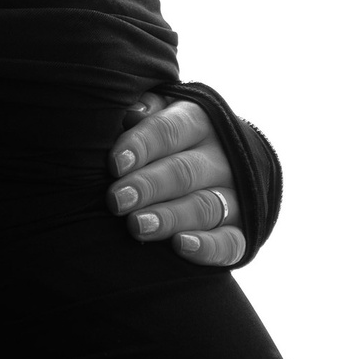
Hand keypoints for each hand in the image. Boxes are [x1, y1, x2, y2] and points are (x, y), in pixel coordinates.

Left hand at [106, 96, 245, 265]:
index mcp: (199, 122)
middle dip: (149, 186)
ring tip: (137, 226)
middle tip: (117, 200)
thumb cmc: (173, 138)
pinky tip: (180, 246)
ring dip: (170, 217)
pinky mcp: (244, 230)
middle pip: (184, 171)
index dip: (142, 146)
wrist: (231, 160)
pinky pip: (230, 241)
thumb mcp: (162, 114)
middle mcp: (222, 157)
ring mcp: (237, 194)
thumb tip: (130, 113)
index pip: (170, 130)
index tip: (114, 163)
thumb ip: (145, 111)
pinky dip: (208, 246)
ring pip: (205, 206)